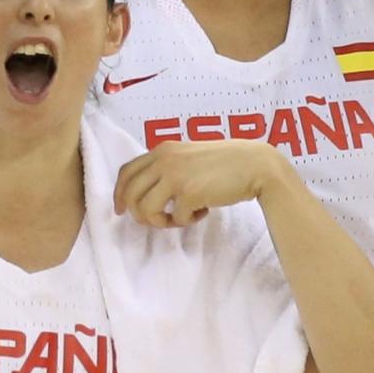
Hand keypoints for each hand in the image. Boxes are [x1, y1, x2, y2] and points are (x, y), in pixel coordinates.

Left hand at [114, 139, 285, 227]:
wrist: (254, 165)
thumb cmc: (225, 162)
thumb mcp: (188, 157)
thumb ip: (167, 167)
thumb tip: (148, 193)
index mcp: (162, 150)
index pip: (126, 172)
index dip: (119, 194)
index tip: (122, 210)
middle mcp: (163, 160)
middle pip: (130, 194)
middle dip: (139, 214)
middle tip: (157, 221)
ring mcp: (175, 176)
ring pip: (146, 210)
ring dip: (161, 221)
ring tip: (180, 218)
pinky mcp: (189, 193)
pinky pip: (175, 218)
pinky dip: (187, 221)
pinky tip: (203, 212)